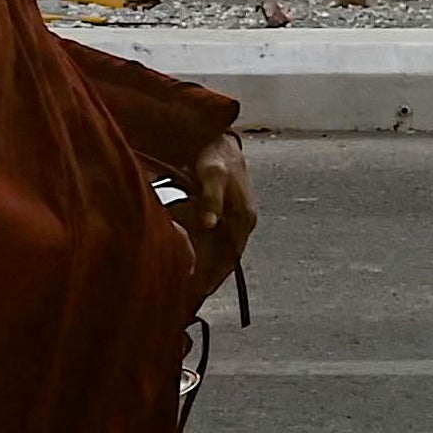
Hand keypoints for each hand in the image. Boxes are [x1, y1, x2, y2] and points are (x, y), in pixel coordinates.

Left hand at [176, 132, 259, 304]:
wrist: (218, 138)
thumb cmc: (216, 155)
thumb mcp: (212, 173)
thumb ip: (210, 198)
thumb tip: (210, 223)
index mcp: (244, 217)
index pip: (232, 255)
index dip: (217, 274)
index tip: (201, 291)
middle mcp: (242, 222)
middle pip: (226, 257)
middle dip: (210, 275)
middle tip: (191, 295)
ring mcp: (233, 218)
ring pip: (220, 250)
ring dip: (206, 265)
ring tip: (188, 284)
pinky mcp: (222, 213)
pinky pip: (214, 239)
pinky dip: (203, 250)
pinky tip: (189, 258)